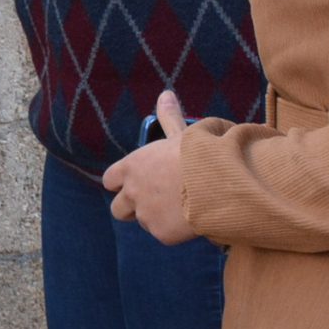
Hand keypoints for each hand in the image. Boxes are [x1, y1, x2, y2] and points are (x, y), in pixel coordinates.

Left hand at [101, 92, 199, 245]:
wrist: (218, 180)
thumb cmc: (200, 152)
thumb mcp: (181, 133)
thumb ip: (168, 118)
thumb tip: (166, 94)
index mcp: (132, 166)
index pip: (110, 180)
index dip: (121, 183)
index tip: (135, 183)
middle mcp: (132, 192)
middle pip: (118, 209)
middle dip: (131, 208)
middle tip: (156, 202)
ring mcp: (145, 215)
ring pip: (144, 221)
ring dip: (157, 218)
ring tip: (181, 207)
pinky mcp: (161, 233)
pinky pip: (164, 234)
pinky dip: (176, 230)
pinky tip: (192, 218)